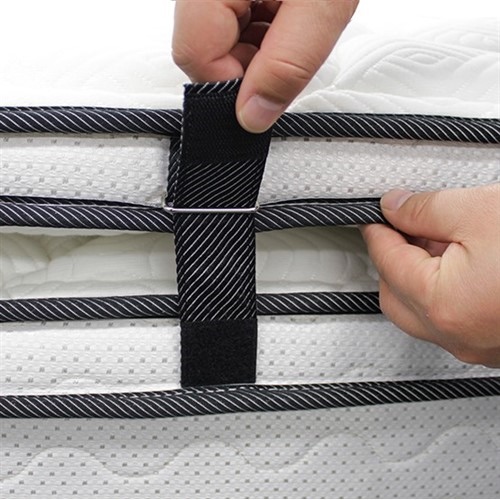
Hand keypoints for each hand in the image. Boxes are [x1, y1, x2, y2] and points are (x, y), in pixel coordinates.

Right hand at [172, 0, 357, 132]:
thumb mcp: (324, 1)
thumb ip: (287, 64)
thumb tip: (253, 114)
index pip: (195, 56)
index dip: (234, 84)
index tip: (270, 87)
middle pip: (204, 47)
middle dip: (250, 62)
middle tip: (291, 42)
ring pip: (218, 36)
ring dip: (258, 46)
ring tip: (293, 16)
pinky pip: (231, 16)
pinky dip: (261, 26)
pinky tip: (284, 9)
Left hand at [360, 184, 499, 367]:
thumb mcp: (480, 212)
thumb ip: (426, 209)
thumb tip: (397, 208)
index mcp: (442, 304)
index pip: (387, 261)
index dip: (377, 232)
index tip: (374, 217)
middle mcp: (458, 336)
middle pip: (395, 294)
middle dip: (393, 259)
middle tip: (409, 227)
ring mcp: (480, 348)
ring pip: (422, 312)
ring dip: (420, 277)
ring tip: (444, 242)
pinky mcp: (498, 347)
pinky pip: (452, 322)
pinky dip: (446, 295)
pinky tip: (464, 268)